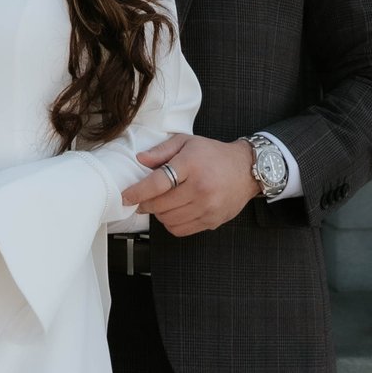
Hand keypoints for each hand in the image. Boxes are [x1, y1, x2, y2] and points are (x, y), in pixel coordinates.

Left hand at [120, 132, 262, 237]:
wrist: (246, 170)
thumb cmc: (213, 154)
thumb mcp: (187, 142)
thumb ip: (162, 151)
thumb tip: (139, 159)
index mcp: (192, 165)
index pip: (158, 183)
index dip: (137, 192)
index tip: (125, 197)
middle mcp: (200, 188)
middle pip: (160, 205)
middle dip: (145, 204)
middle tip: (142, 199)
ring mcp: (207, 207)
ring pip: (168, 220)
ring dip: (159, 214)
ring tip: (162, 203)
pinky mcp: (211, 220)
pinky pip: (180, 230)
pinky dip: (171, 224)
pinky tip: (175, 212)